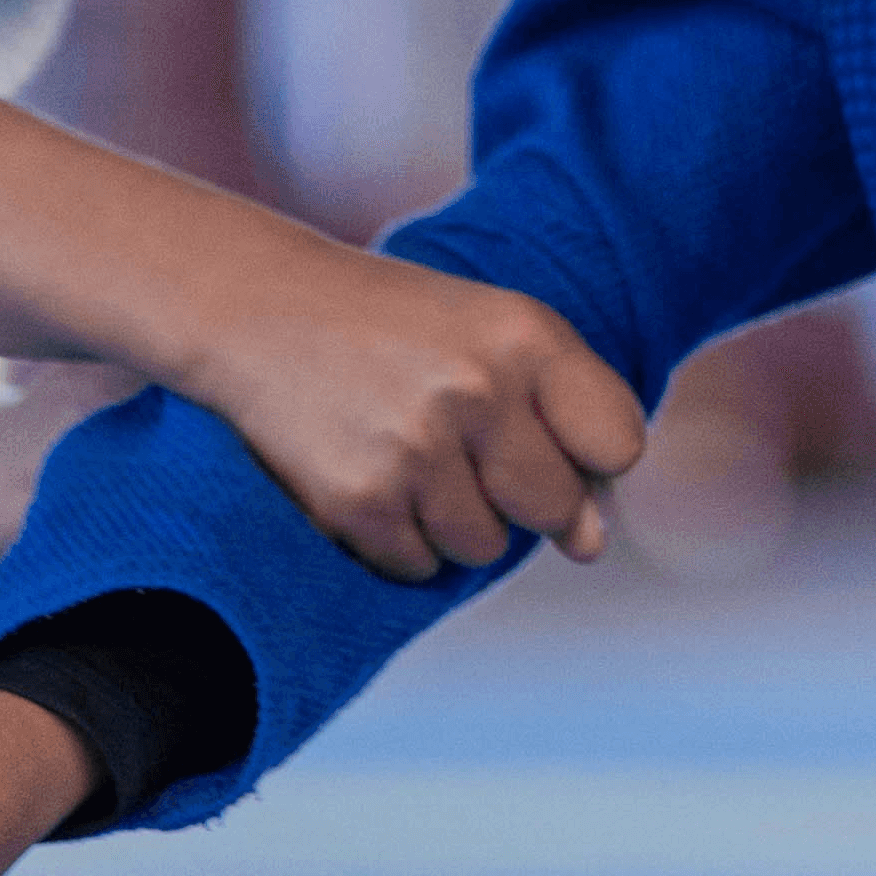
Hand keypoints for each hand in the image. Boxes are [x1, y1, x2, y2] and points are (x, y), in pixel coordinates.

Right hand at [0, 57, 643, 583]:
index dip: (589, 456)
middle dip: (520, 494)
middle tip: (462, 444)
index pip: (620, 444)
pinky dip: (401, 539)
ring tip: (406, 450)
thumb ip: (561, 422)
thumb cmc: (393, 325)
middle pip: (555, 508)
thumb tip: (591, 546)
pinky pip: (419, 566)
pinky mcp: (360, 503)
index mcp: (525, 334)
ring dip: (455, 517)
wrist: (255, 309)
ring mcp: (415, 451)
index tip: (546, 435)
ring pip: (485, 547)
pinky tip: (368, 473)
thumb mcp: (489, 333)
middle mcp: (476, 390)